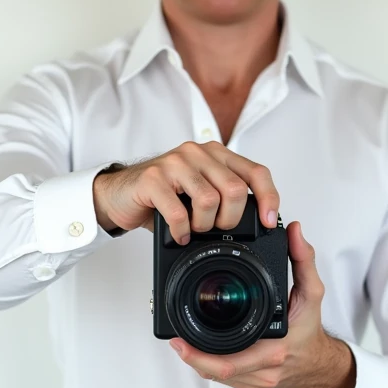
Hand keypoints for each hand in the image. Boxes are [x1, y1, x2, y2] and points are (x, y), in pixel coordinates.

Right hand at [93, 140, 279, 241]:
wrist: (118, 194)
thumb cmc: (164, 195)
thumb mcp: (201, 191)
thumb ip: (226, 196)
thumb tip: (258, 221)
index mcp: (216, 154)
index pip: (256, 172)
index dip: (268, 198)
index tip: (269, 221)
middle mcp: (197, 153)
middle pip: (234, 190)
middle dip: (230, 219)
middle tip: (216, 229)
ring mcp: (174, 163)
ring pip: (209, 200)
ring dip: (204, 225)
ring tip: (193, 228)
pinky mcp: (153, 178)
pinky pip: (179, 212)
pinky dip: (181, 231)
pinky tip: (179, 234)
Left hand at [169, 221, 355, 387]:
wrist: (320, 365)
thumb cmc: (311, 332)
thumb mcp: (312, 293)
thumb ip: (303, 260)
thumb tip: (294, 233)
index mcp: (274, 349)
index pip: (230, 361)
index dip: (201, 355)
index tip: (181, 341)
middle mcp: (263, 370)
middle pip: (216, 373)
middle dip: (191, 357)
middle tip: (175, 341)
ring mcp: (255, 382)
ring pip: (216, 377)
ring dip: (197, 362)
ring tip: (183, 343)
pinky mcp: (249, 386)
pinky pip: (223, 379)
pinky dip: (209, 366)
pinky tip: (200, 351)